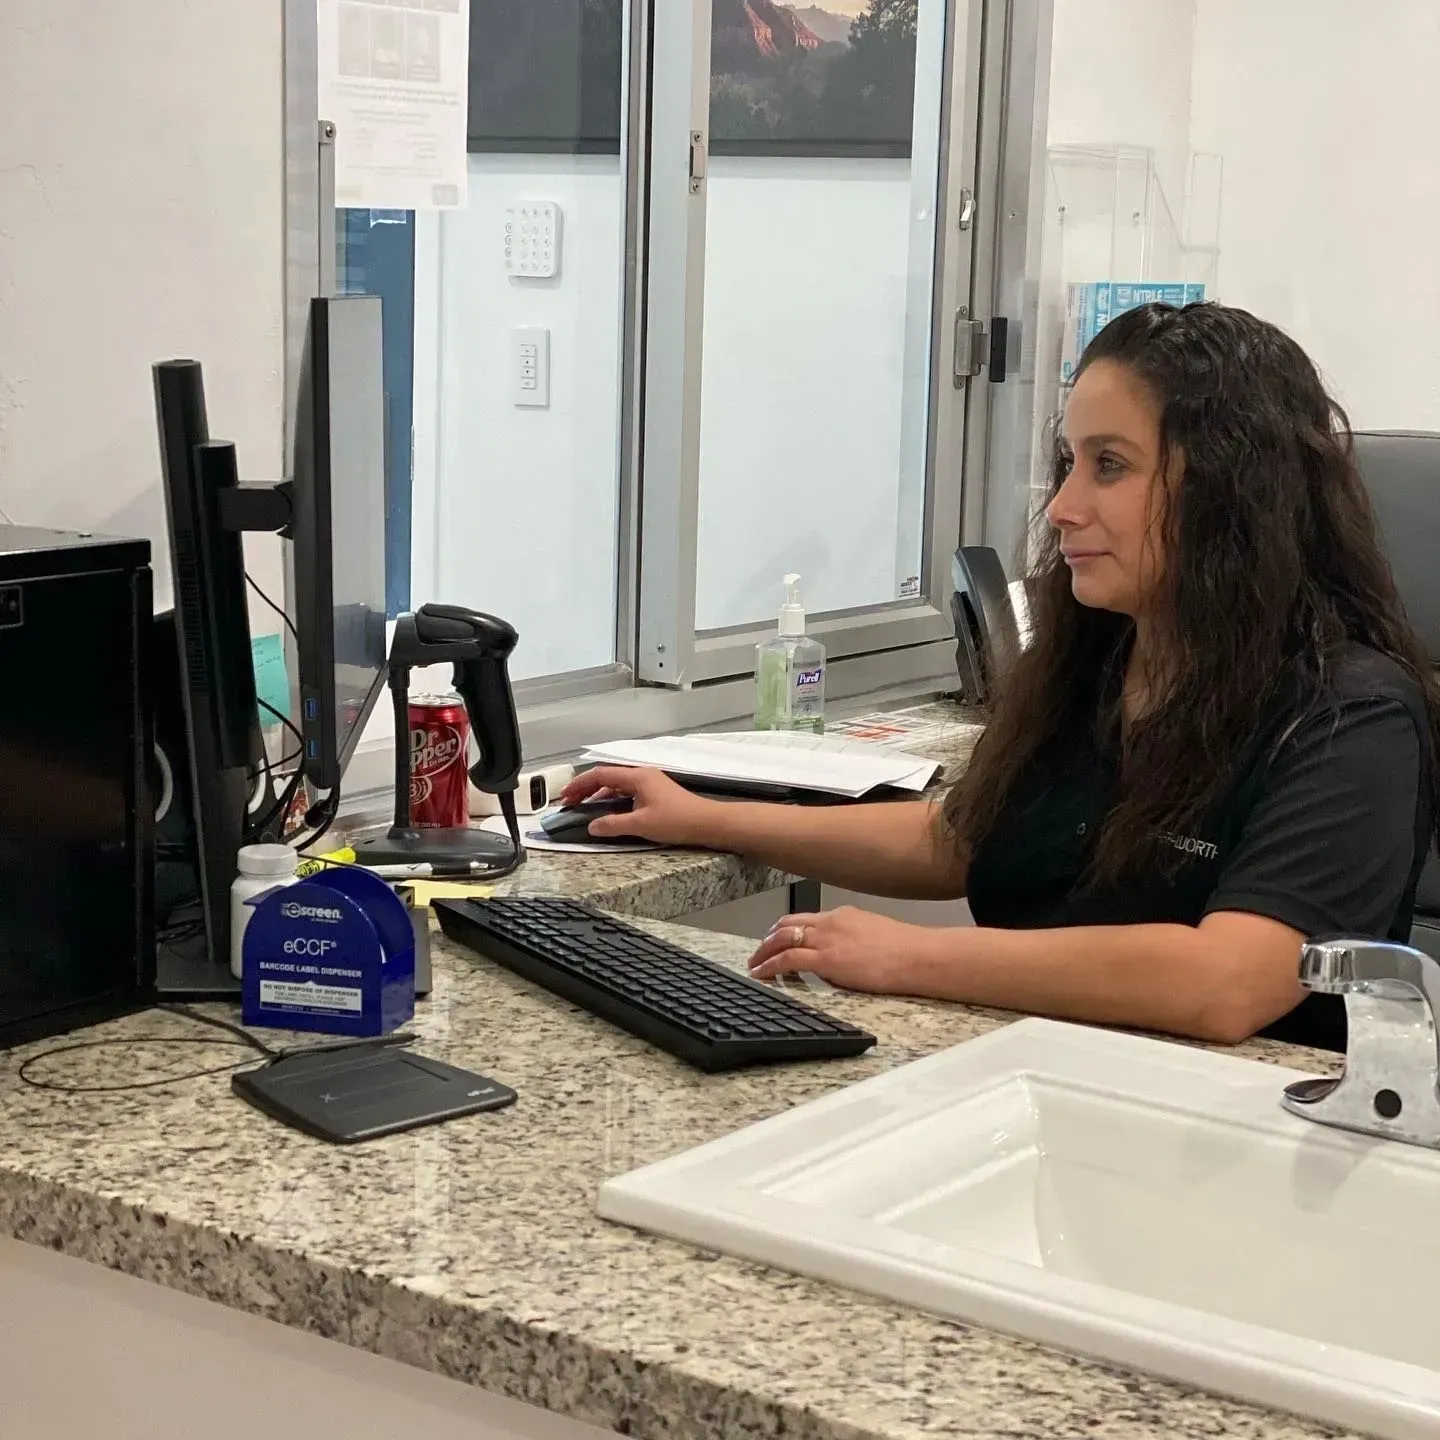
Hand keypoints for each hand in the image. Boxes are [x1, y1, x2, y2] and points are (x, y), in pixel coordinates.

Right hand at [556, 765, 718, 846]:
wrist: (707, 823)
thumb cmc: (676, 821)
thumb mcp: (640, 824)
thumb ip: (612, 824)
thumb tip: (591, 826)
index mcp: (637, 776)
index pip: (600, 775)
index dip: (580, 784)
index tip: (565, 796)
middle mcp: (642, 775)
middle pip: (607, 777)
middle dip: (586, 788)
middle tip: (570, 801)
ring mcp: (650, 784)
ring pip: (617, 786)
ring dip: (599, 795)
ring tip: (584, 808)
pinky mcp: (656, 794)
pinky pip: (627, 793)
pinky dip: (613, 800)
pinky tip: (608, 812)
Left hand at [748, 906, 933, 993]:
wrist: (918, 956)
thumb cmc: (906, 950)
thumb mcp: (873, 934)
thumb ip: (851, 940)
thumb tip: (839, 958)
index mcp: (843, 915)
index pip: (806, 919)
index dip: (786, 929)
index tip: (776, 938)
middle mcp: (830, 922)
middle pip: (788, 924)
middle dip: (768, 937)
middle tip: (758, 950)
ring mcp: (827, 939)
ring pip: (783, 938)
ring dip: (763, 951)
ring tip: (754, 964)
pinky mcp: (828, 959)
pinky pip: (788, 959)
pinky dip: (770, 966)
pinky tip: (761, 974)